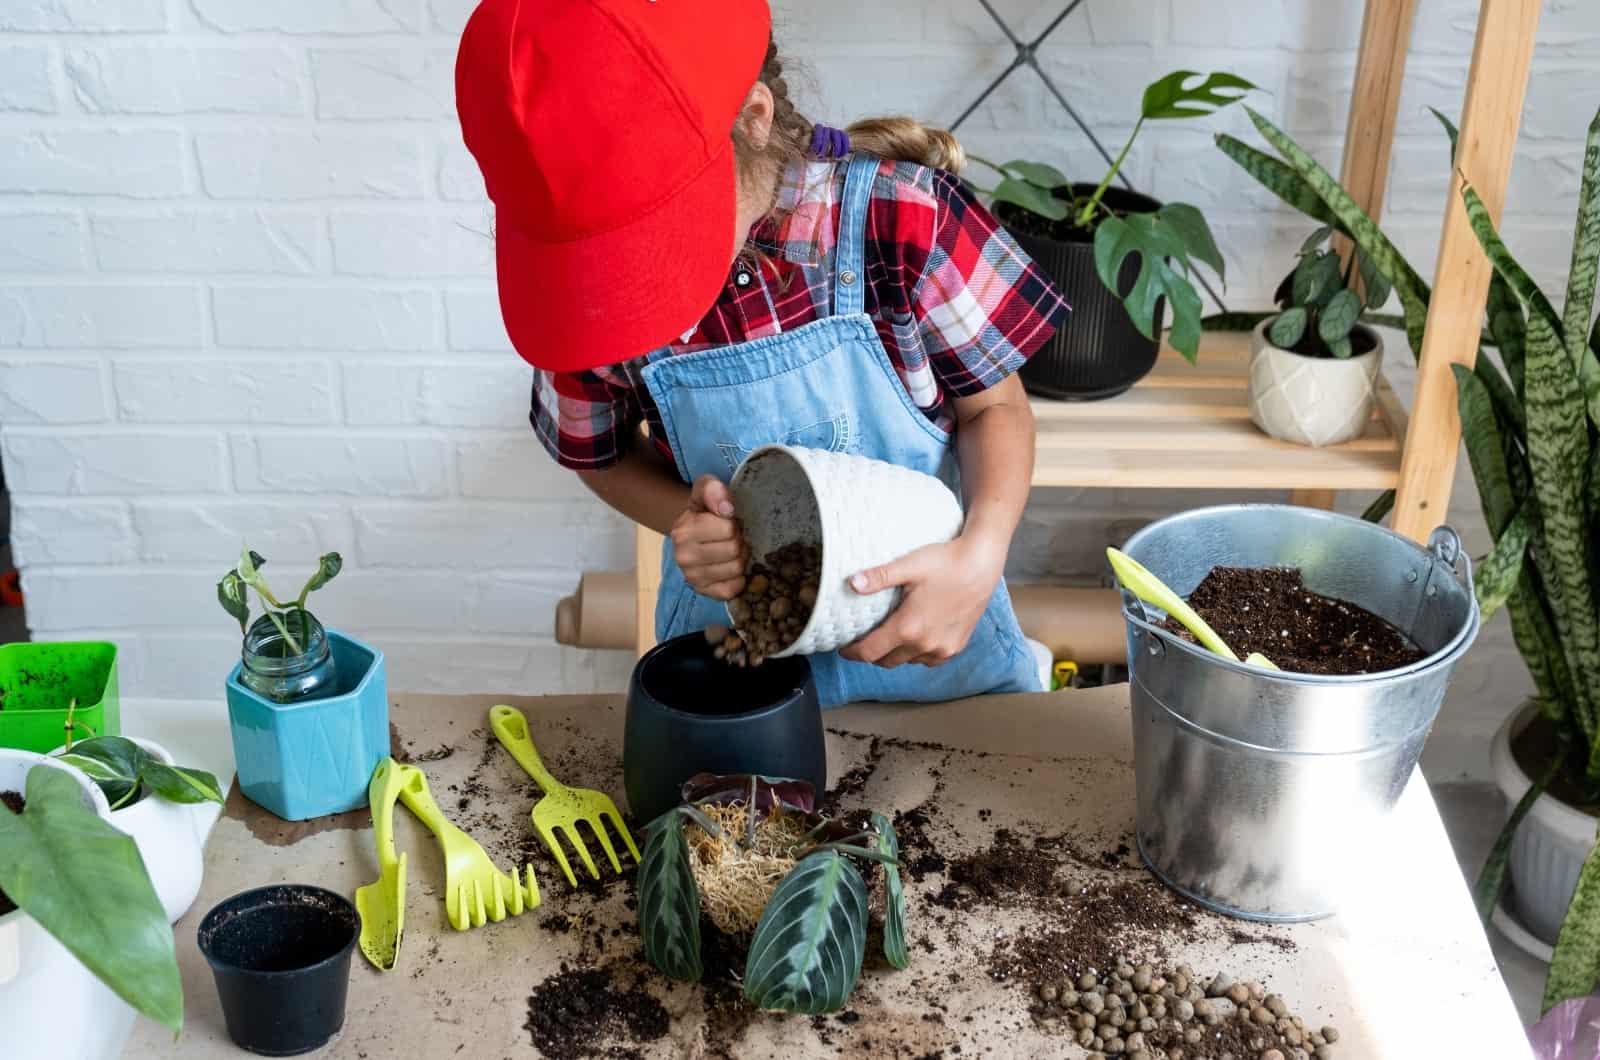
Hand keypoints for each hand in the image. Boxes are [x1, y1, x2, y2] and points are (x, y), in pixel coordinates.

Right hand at [669, 475, 747, 600]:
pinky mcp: (703, 592)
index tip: (727, 522)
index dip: (733, 524)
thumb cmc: (704, 510)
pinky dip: (737, 579)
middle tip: (732, 538)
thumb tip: (727, 509)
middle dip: (739, 541)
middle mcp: (683, 557)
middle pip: (734, 550)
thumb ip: (714, 490)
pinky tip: (730, 568)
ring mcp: (692, 577)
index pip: (728, 529)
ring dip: (740, 559)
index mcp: (683, 531)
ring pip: (736, 570)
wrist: (691, 531)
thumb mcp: (706, 489)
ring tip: (731, 551)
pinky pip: (732, 590)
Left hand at [839, 534, 1005, 668]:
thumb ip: (878, 577)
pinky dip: (916, 653)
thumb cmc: (946, 562)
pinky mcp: (956, 647)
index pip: (869, 652)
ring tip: (889, 635)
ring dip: (895, 653)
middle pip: (886, 661)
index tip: (844, 649)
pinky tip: (914, 638)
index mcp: (908, 628)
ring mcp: (942, 649)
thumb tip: (852, 583)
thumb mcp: (908, 566)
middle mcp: (924, 645)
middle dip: (871, 653)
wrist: (981, 563)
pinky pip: (928, 660)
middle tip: (864, 639)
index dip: (852, 653)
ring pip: (907, 662)